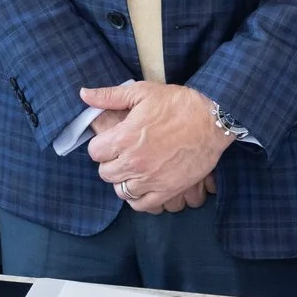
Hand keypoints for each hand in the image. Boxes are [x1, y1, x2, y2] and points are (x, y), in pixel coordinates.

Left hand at [83, 82, 232, 209]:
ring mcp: (151, 179)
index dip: (101, 146)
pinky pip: (141, 204)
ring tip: (134, 168)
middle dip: (111, 162)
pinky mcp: (167, 190)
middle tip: (123, 153)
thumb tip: (84, 94)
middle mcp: (134, 162)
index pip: (95, 152)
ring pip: (121, 190)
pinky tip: (143, 184)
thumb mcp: (141, 92)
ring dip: (123, 180)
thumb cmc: (178, 104)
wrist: (213, 121)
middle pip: (105, 173)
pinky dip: (138, 197)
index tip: (112, 141)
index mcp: (124, 137)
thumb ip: (109, 96)